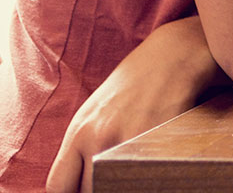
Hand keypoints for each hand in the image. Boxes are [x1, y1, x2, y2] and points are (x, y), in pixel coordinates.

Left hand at [47, 17, 225, 192]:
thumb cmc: (136, 83)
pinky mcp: (158, 137)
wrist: (174, 53)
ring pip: (119, 185)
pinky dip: (154, 174)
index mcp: (79, 132)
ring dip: (129, 181)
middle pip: (90, 191)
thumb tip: (79, 182)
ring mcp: (128, 138)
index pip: (58, 186)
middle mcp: (98, 137)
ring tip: (140, 170)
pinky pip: (149, 174)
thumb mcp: (98, 112)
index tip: (89, 189)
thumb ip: (84, 146)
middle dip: (105, 187)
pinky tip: (160, 160)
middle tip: (119, 177)